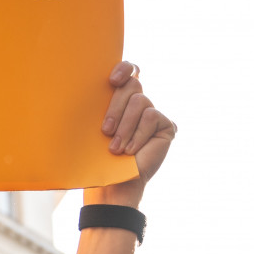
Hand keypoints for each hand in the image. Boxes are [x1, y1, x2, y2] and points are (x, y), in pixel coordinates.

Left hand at [91, 61, 175, 207]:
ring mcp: (153, 114)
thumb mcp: (92, 128)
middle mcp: (138, 104)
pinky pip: (152, 116)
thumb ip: (97, 105)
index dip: (124, 69)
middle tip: (105, 131)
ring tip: (117, 148)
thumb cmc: (97, 158)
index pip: (129, 71)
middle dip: (116, 108)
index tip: (111, 81)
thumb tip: (87, 85)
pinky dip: (138, 134)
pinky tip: (132, 150)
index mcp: (120, 100)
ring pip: (140, 101)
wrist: (112, 185)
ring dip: (125, 127)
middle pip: (132, 85)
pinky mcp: (166, 126)